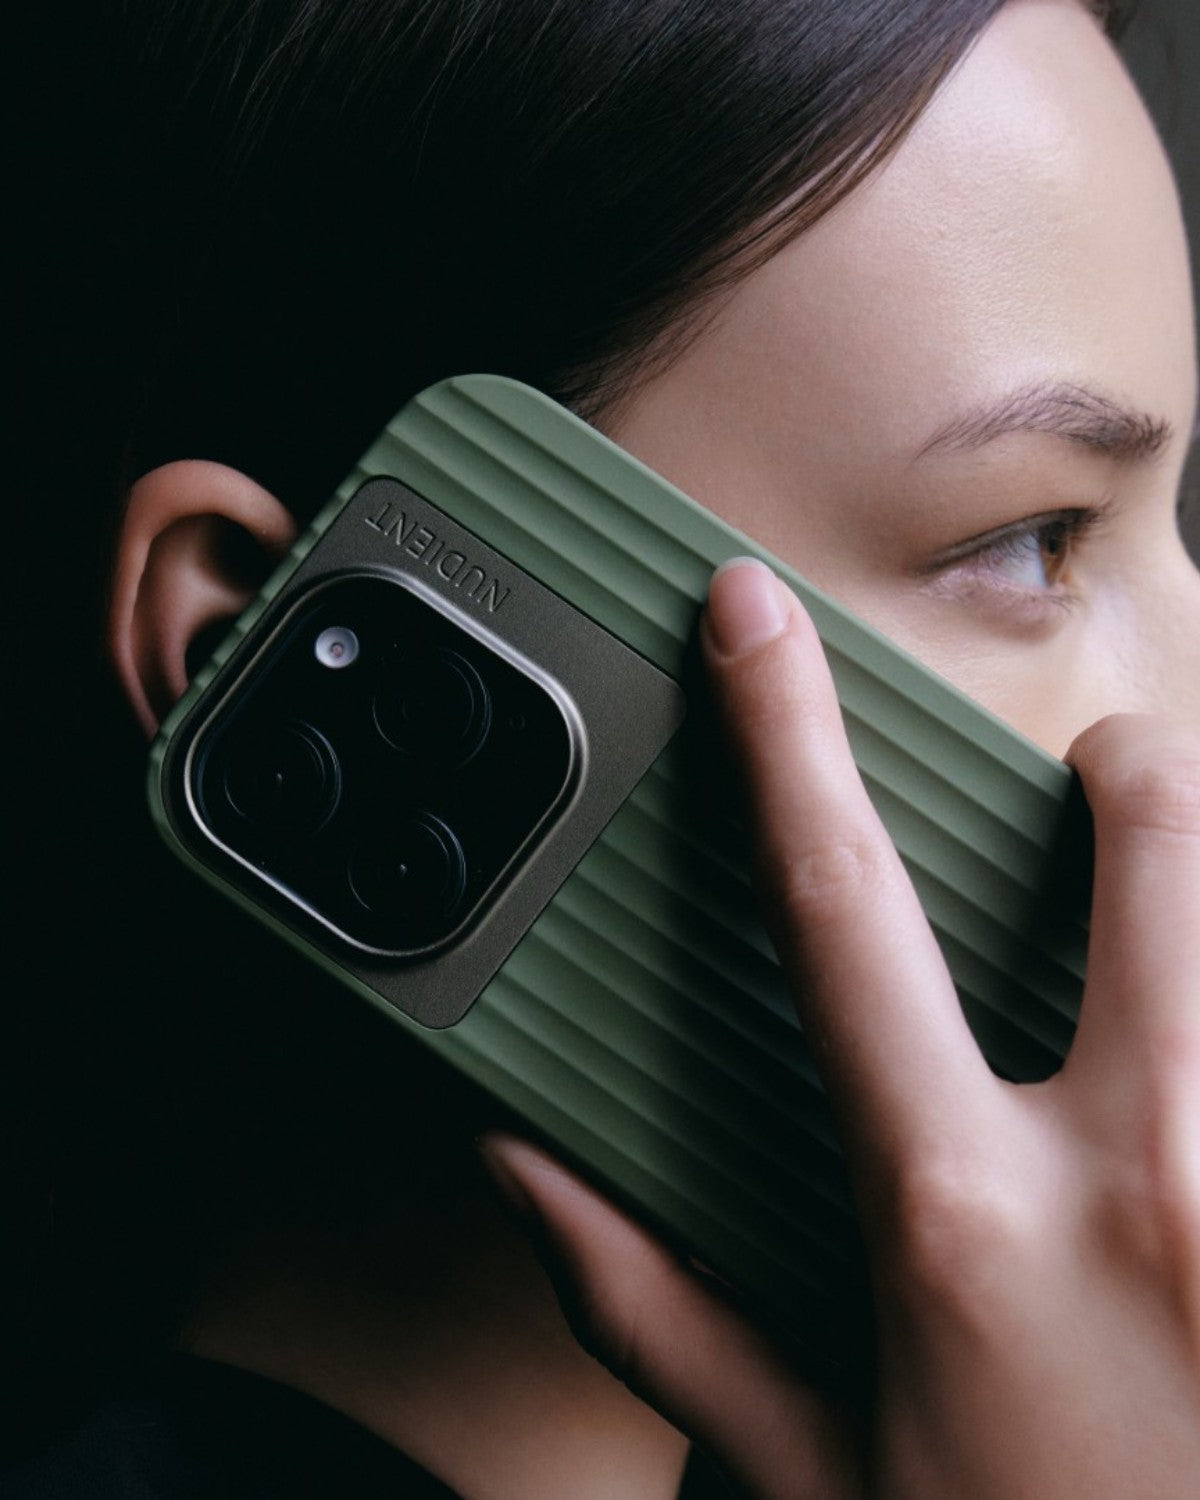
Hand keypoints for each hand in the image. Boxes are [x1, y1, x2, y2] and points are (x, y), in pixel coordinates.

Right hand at [482, 558, 1199, 1496]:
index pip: (837, 902)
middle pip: (1155, 845)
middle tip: (1103, 779)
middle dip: (1128, 773)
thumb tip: (527, 1181)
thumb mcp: (816, 1473)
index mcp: (961, 1215)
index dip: (779, 731)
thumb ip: (659, 1313)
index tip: (753, 618)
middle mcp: (1145, 1176)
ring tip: (1176, 932)